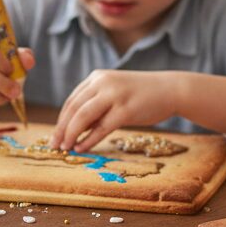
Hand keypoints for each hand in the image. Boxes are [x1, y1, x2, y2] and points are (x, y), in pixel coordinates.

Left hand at [52, 70, 176, 152]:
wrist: (170, 89)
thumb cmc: (141, 95)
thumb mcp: (114, 93)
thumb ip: (96, 106)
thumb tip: (75, 130)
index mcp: (97, 77)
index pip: (72, 100)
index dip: (61, 120)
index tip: (56, 135)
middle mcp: (103, 83)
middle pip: (73, 108)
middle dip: (61, 129)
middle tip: (55, 145)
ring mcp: (114, 95)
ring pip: (83, 117)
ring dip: (71, 134)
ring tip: (66, 148)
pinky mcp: (126, 110)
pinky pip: (101, 128)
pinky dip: (89, 140)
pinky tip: (82, 148)